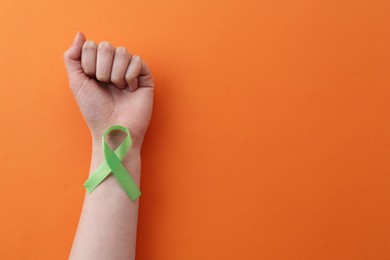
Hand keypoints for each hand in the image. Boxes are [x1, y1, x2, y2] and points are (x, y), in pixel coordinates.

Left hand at [64, 32, 153, 148]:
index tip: (91, 81)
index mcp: (97, 65)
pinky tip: (130, 89)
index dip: (88, 63)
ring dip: (116, 74)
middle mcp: (114, 65)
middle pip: (106, 46)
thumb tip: (80, 34)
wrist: (112, 128)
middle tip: (105, 85)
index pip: (91, 45)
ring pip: (122, 52)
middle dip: (102, 69)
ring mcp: (130, 70)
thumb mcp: (76, 82)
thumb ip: (73, 57)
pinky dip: (130, 76)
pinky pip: (137, 61)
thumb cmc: (95, 110)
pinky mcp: (144, 76)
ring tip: (118, 88)